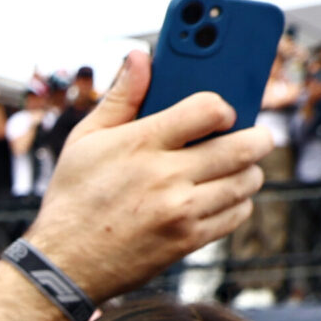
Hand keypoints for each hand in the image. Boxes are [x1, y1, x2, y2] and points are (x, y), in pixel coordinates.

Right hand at [21, 48, 270, 302]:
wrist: (62, 264)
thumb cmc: (72, 197)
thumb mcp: (84, 140)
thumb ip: (120, 97)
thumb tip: (140, 56)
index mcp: (141, 143)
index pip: (210, 109)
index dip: (225, 107)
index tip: (222, 113)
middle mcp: (165, 176)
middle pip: (244, 146)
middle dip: (257, 137)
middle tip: (253, 137)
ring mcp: (179, 211)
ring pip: (247, 181)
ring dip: (247, 171)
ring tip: (234, 168)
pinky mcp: (186, 240)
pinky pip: (236, 215)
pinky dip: (237, 204)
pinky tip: (221, 197)